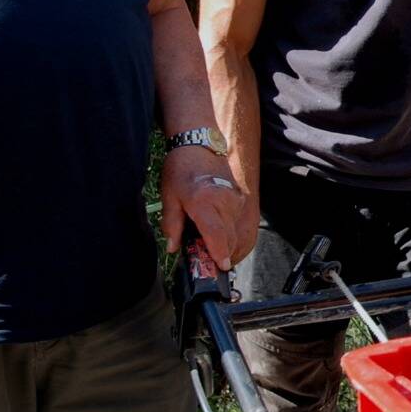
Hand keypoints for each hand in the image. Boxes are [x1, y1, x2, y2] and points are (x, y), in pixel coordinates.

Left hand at [161, 147, 246, 273]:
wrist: (199, 145)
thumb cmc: (181, 169)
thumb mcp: (169, 197)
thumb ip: (172, 225)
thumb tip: (173, 248)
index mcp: (204, 202)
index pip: (216, 233)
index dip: (219, 252)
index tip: (221, 265)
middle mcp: (225, 202)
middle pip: (230, 238)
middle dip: (222, 255)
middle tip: (207, 263)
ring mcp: (236, 201)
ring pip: (239, 234)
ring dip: (229, 247)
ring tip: (213, 252)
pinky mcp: (241, 201)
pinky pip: (241, 226)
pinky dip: (233, 237)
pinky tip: (221, 240)